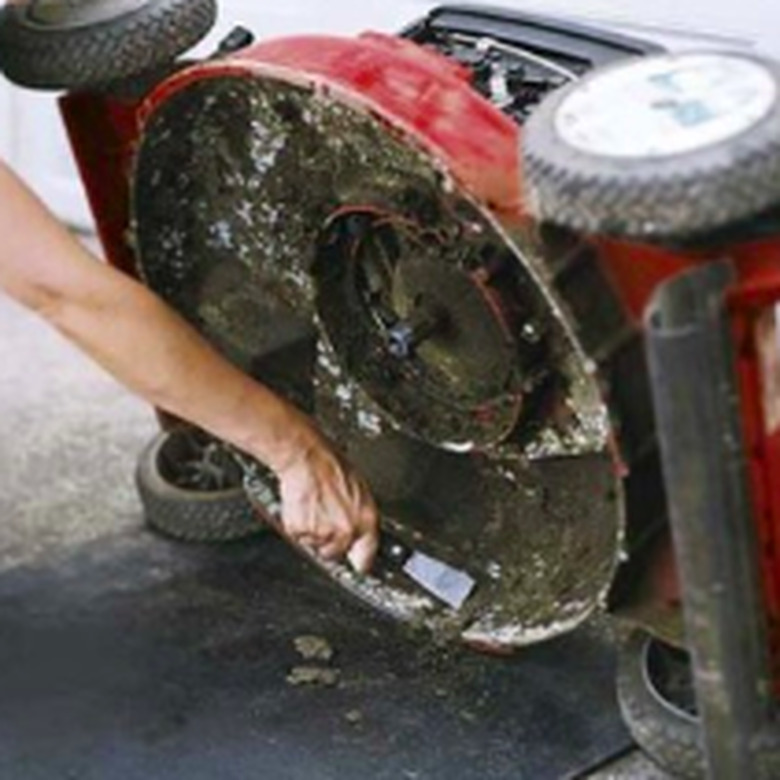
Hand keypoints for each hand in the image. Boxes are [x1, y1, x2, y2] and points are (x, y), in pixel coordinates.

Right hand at [275, 430, 378, 573]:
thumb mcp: (359, 491)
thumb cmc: (331, 467)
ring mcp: (323, 534)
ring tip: (313, 507)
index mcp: (366, 520)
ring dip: (312, 533)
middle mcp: (346, 531)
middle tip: (324, 518)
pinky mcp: (301, 532)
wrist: (308, 459)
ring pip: (315, 546)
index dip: (360, 563)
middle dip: (330, 541)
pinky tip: (302, 507)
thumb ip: (361, 517)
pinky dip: (297, 527)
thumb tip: (361, 532)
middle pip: (336, 553)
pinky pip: (298, 538)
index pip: (367, 556)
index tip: (357, 567)